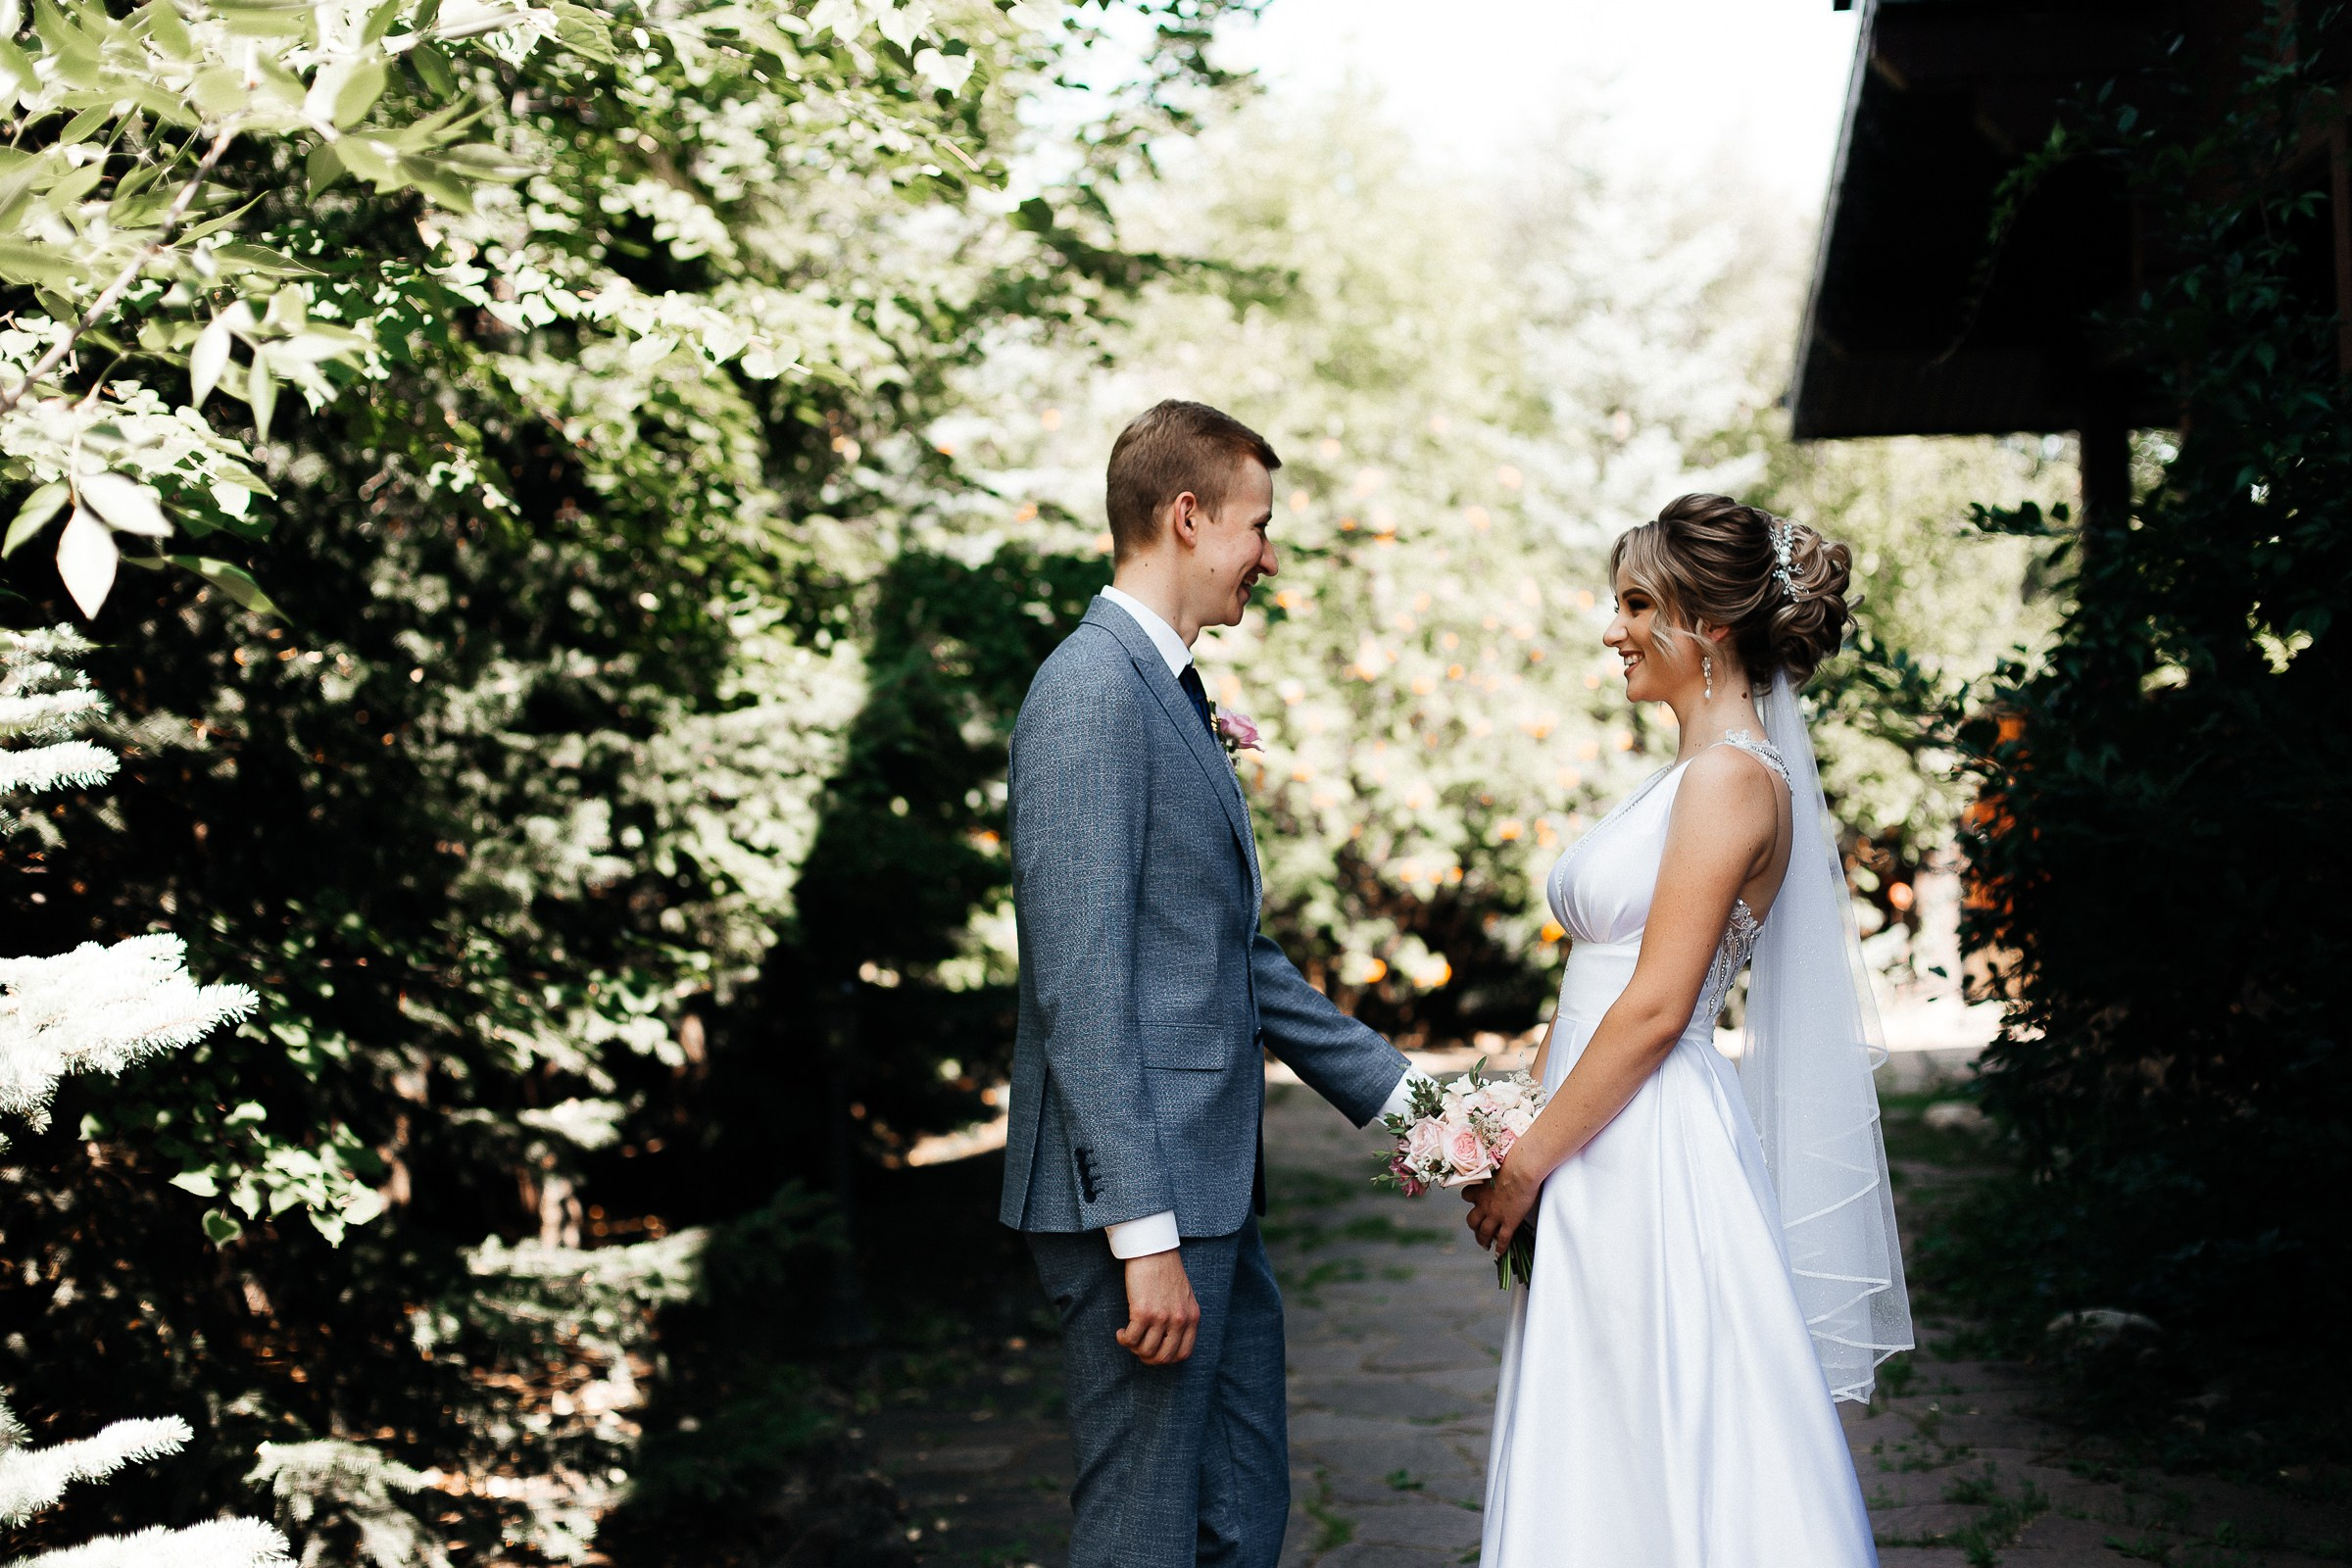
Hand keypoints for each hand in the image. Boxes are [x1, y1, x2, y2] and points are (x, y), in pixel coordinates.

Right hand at [1116, 1250, 1199, 1365]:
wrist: (1153, 1250)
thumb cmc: (1166, 1270)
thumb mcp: (1184, 1297)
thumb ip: (1182, 1317)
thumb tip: (1168, 1340)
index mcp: (1192, 1317)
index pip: (1183, 1353)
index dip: (1166, 1358)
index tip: (1155, 1353)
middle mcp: (1179, 1320)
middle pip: (1163, 1357)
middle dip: (1148, 1358)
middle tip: (1138, 1349)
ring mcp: (1162, 1318)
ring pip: (1145, 1351)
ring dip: (1133, 1348)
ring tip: (1128, 1337)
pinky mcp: (1143, 1312)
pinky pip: (1131, 1339)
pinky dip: (1124, 1339)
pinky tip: (1121, 1332)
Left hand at [1464, 1166, 1538, 1255]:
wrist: (1521, 1170)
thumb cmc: (1512, 1161)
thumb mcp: (1497, 1165)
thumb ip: (1495, 1171)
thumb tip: (1500, 1164)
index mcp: (1479, 1189)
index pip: (1467, 1196)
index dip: (1470, 1199)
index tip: (1474, 1200)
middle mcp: (1484, 1204)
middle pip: (1472, 1220)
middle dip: (1474, 1227)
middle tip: (1477, 1230)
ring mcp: (1495, 1215)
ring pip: (1484, 1233)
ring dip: (1483, 1240)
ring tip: (1485, 1244)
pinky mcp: (1509, 1222)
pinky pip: (1503, 1239)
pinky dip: (1500, 1248)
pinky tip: (1499, 1252)